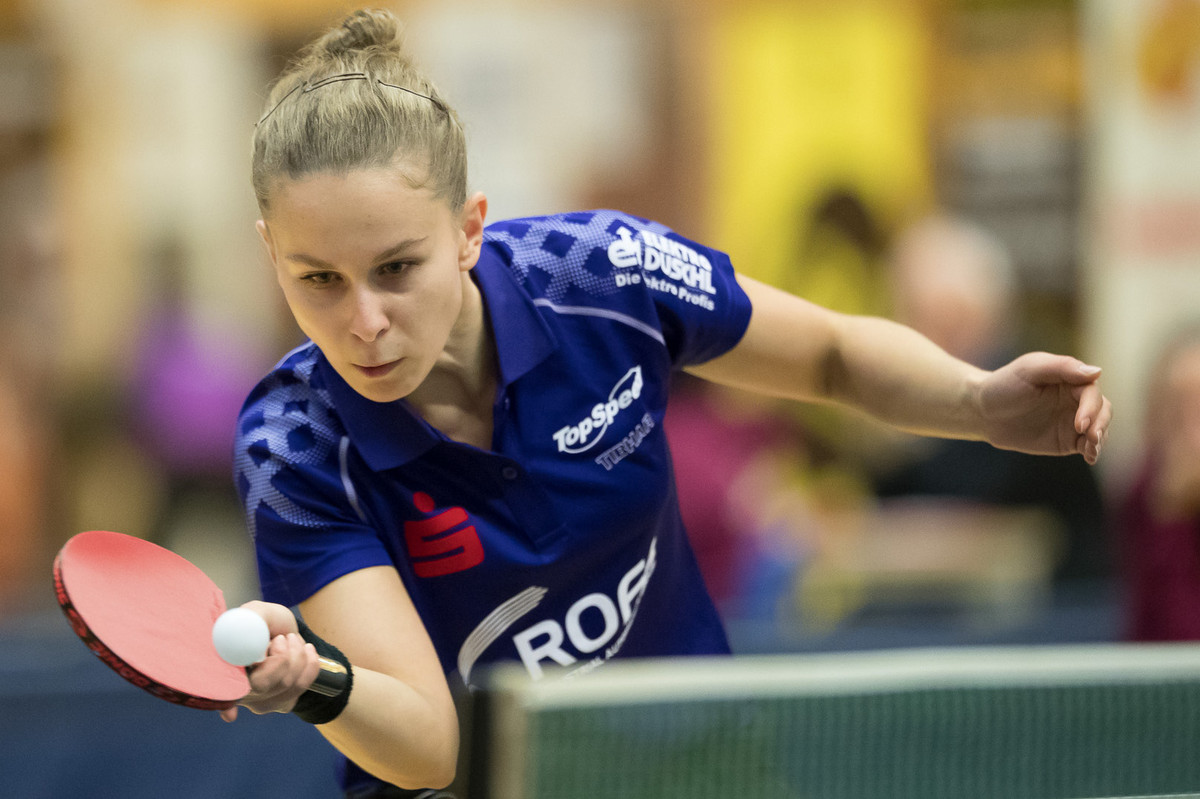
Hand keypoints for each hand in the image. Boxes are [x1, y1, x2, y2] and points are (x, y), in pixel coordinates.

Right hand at [219, 601, 321, 722]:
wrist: (283, 629)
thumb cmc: (263, 621)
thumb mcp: (256, 612)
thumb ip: (250, 619)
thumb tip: (242, 636)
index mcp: (225, 670)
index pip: (224, 691)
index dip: (227, 703)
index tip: (231, 714)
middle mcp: (238, 692)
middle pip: (263, 686)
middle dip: (281, 655)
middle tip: (280, 638)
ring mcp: (261, 701)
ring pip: (287, 684)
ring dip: (296, 654)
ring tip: (290, 640)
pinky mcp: (282, 703)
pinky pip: (303, 684)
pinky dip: (309, 662)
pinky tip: (303, 650)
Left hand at [976, 352, 1110, 464]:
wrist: (983, 412)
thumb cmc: (1004, 385)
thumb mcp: (1030, 369)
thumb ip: (1062, 367)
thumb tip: (1097, 372)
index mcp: (1071, 379)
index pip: (1092, 392)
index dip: (1091, 408)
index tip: (1079, 424)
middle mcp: (1076, 399)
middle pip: (1103, 410)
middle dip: (1100, 423)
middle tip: (1089, 437)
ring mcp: (1073, 420)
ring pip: (1100, 428)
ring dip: (1101, 438)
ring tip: (1091, 450)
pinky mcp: (1067, 440)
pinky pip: (1087, 446)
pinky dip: (1093, 451)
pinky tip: (1090, 457)